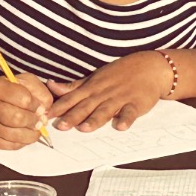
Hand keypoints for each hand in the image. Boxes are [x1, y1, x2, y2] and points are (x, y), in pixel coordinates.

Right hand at [0, 73, 52, 149]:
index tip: (41, 109)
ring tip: (36, 131)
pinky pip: (7, 145)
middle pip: (17, 118)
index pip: (23, 98)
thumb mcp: (21, 81)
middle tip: (40, 122)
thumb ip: (37, 91)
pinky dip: (21, 143)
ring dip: (30, 135)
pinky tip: (24, 137)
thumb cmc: (3, 91)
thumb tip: (45, 111)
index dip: (36, 106)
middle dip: (34, 122)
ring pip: (13, 135)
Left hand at [47, 52, 168, 131]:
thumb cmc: (120, 74)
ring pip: (106, 110)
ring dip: (95, 119)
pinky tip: (120, 127)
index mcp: (92, 87)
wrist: (150, 67)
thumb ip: (74, 86)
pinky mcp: (136, 103)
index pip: (72, 98)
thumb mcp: (95, 78)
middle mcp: (104, 93)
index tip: (45, 115)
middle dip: (73, 116)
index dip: (59, 107)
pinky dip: (126, 119)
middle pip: (86, 106)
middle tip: (60, 126)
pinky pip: (130, 113)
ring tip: (85, 128)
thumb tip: (51, 86)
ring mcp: (120, 98)